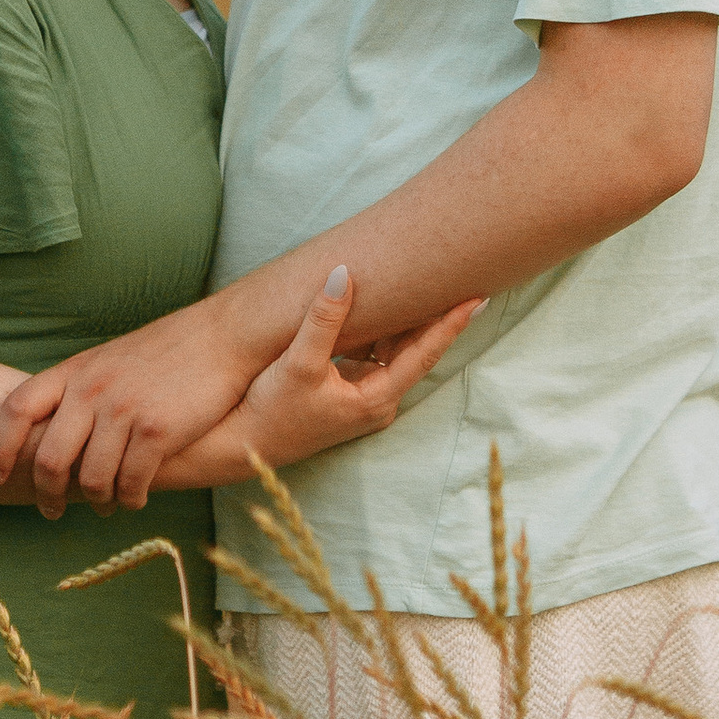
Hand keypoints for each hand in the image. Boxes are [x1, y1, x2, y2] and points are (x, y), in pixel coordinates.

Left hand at [0, 298, 252, 513]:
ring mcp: (124, 410)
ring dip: (95, 502)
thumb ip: (78, 389)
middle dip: (45, 494)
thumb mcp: (109, 360)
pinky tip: (136, 498)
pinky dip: (130, 500)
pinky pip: (131, 484)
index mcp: (75, 371)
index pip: (15, 409)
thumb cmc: (167, 351)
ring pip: (91, 480)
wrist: (225, 335)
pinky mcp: (158, 431)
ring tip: (105, 505)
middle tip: (50, 511)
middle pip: (48, 458)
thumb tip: (51, 431)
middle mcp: (92, 390)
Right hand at [238, 267, 483, 471]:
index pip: (424, 354)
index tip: (477, 298)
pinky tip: (378, 306)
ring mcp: (362, 399)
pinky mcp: (345, 394)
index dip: (450, 324)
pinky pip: (374, 356)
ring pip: (394, 352)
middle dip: (434, 317)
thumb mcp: (298, 364)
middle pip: (414, 351)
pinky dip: (380, 331)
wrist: (241, 444)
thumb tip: (343, 275)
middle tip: (460, 280)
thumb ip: (323, 320)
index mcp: (376, 399)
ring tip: (425, 285)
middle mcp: (376, 401)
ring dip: (405, 322)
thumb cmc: (270, 410)